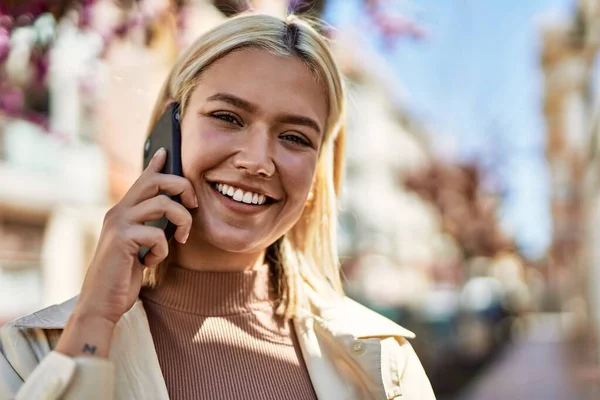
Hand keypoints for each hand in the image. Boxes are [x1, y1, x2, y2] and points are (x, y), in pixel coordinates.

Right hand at [77, 147, 197, 323]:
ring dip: (182, 221)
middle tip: (194, 205)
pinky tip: (152, 261)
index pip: (143, 180)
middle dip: (183, 187)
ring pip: (163, 204)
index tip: (167, 151)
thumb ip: (150, 227)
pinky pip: (157, 234)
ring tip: (181, 238)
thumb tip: (174, 211)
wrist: (102, 302)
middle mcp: (119, 212)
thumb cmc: (123, 275)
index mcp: (123, 211)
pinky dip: (163, 249)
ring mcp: (119, 224)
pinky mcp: (122, 240)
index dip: (157, 164)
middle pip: (156, 181)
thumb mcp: (140, 246)